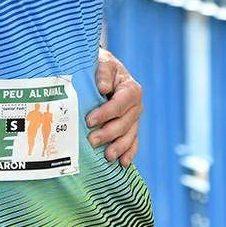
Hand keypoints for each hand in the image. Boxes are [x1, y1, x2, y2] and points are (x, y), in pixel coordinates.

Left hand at [85, 47, 141, 164]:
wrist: (105, 72)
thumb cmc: (102, 67)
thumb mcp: (103, 62)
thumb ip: (103, 73)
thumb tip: (103, 87)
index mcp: (131, 89)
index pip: (120, 104)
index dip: (105, 113)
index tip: (89, 121)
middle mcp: (136, 106)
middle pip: (124, 123)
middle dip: (108, 133)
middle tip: (92, 141)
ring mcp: (134, 119)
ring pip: (129, 136)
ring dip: (119, 147)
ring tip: (107, 157)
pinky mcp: (130, 128)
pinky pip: (133, 142)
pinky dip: (129, 153)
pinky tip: (123, 163)